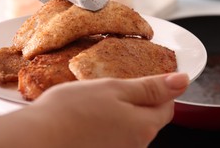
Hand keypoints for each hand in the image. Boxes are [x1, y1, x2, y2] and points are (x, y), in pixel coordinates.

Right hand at [0, 73, 188, 147]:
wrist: (36, 139)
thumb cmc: (72, 110)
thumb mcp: (115, 88)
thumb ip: (151, 87)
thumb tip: (183, 80)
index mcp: (143, 127)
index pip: (167, 106)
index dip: (161, 89)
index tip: (148, 78)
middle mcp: (136, 147)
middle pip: (149, 119)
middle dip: (139, 101)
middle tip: (116, 87)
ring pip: (130, 128)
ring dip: (121, 114)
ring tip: (97, 102)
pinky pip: (114, 138)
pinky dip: (107, 125)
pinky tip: (89, 118)